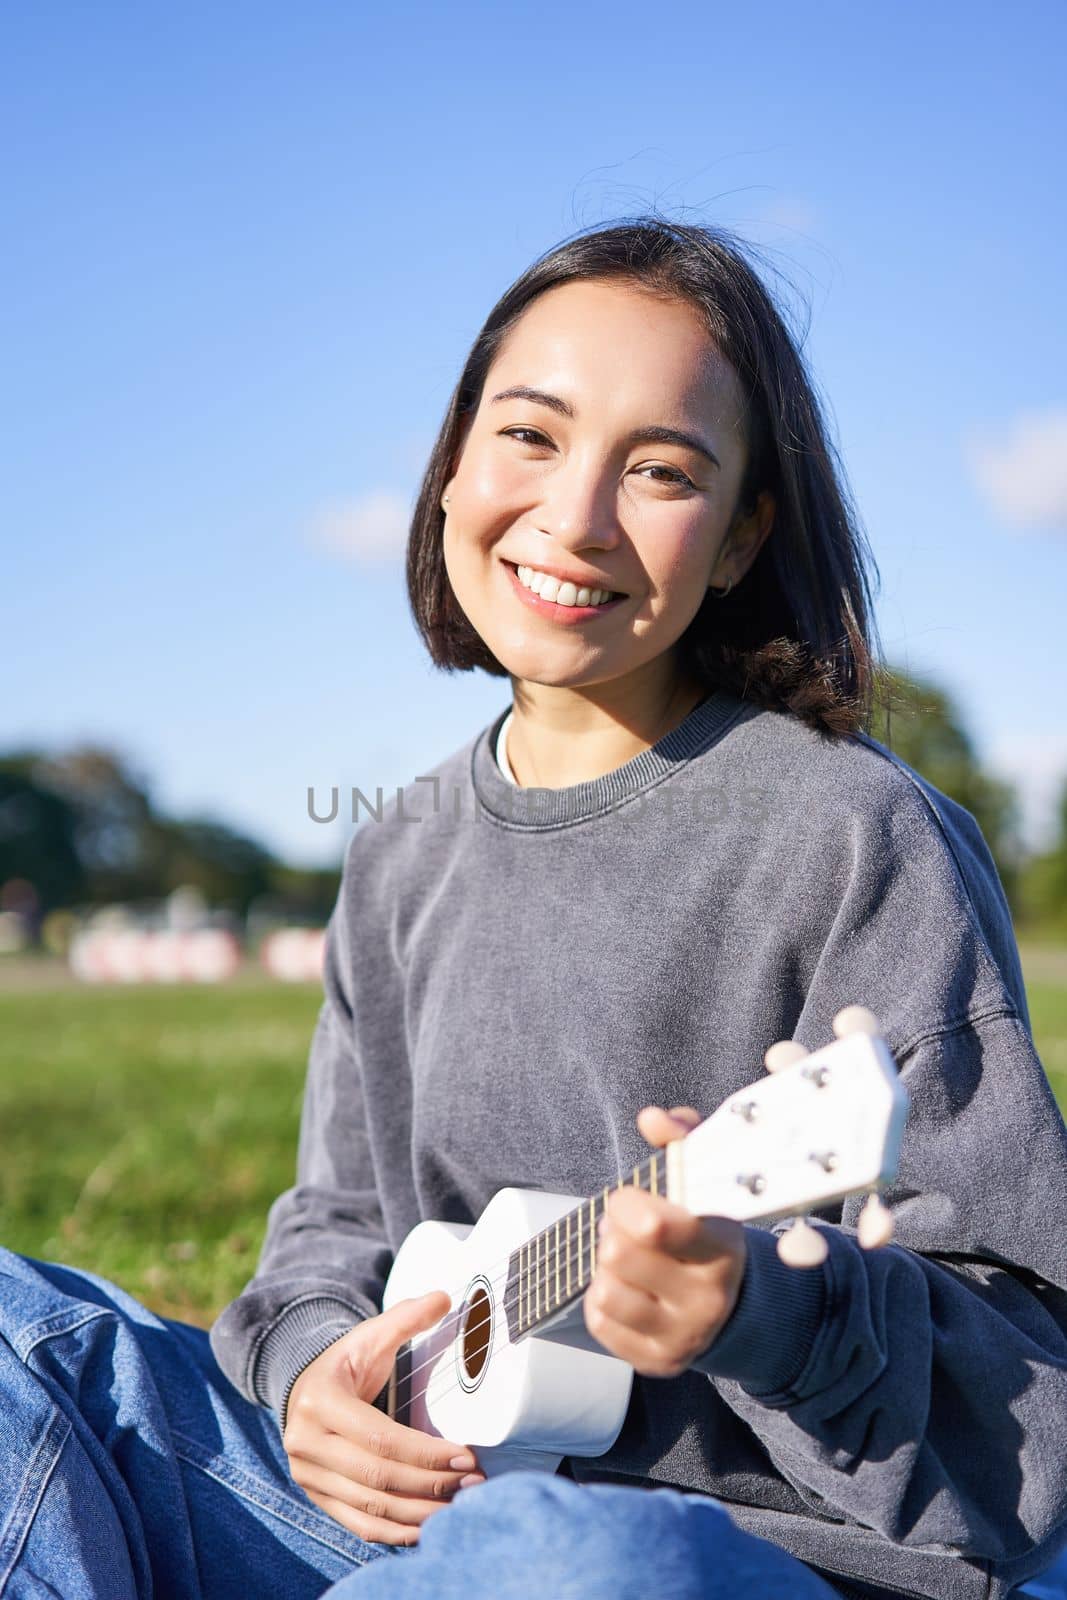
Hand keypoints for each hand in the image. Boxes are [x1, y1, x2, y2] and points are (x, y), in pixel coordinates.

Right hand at [283, 1291, 485, 1545]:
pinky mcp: (316, 1497)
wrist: (301, 1389)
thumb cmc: (345, 1363)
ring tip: (460, 1505)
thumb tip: (444, 1297)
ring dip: (419, 1513)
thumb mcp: (369, 1336)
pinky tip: (429, 1527)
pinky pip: (358, 1525)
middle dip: (431, 1484)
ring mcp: (308, 1476)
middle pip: (377, 1477)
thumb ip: (405, 1317)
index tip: (466, 1455)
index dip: (425, 1453)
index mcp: (319, 1401)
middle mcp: (306, 1443)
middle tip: (473, 1482)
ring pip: (369, 1508)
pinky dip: (394, 1533)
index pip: (379, 1438)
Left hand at [582, 1106, 746, 1378]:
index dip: (626, 1204)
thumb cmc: (707, 1230)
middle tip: (626, 1228)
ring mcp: (684, 1335)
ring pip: (604, 1290)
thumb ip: (681, 1139)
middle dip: (613, 1232)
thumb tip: (652, 1118)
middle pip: (617, 1255)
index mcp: (722, 1248)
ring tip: (627, 1259)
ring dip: (606, 1269)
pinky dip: (603, 1300)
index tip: (629, 1198)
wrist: (735, 1304)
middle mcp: (707, 1297)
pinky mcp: (660, 1362)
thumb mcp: (704, 1182)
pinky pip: (601, 1323)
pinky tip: (627, 1288)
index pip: (654, 1227)